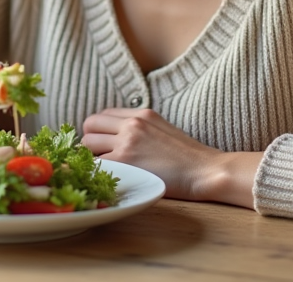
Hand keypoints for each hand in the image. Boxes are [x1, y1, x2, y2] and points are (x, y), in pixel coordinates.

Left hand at [81, 108, 257, 207]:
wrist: (205, 170)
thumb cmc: (188, 157)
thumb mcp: (162, 130)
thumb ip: (140, 128)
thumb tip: (118, 137)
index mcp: (141, 114)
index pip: (102, 115)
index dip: (98, 131)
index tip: (102, 145)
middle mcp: (131, 123)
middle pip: (89, 125)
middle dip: (89, 142)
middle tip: (100, 158)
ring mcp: (127, 141)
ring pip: (87, 144)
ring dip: (91, 158)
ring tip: (105, 170)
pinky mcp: (125, 160)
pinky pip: (96, 164)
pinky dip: (97, 172)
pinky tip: (108, 179)